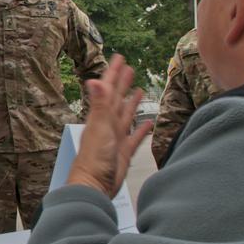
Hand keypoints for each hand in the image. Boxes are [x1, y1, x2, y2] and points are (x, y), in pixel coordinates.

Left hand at [66, 54, 152, 197]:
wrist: (93, 186)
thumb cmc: (94, 159)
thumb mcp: (99, 127)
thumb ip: (99, 104)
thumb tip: (95, 80)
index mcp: (99, 117)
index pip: (108, 89)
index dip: (113, 73)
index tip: (119, 57)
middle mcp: (107, 125)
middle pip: (117, 99)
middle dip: (122, 83)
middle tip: (129, 68)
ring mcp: (115, 138)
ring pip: (125, 116)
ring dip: (131, 103)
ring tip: (138, 90)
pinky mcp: (124, 152)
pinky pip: (135, 137)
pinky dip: (142, 129)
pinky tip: (149, 123)